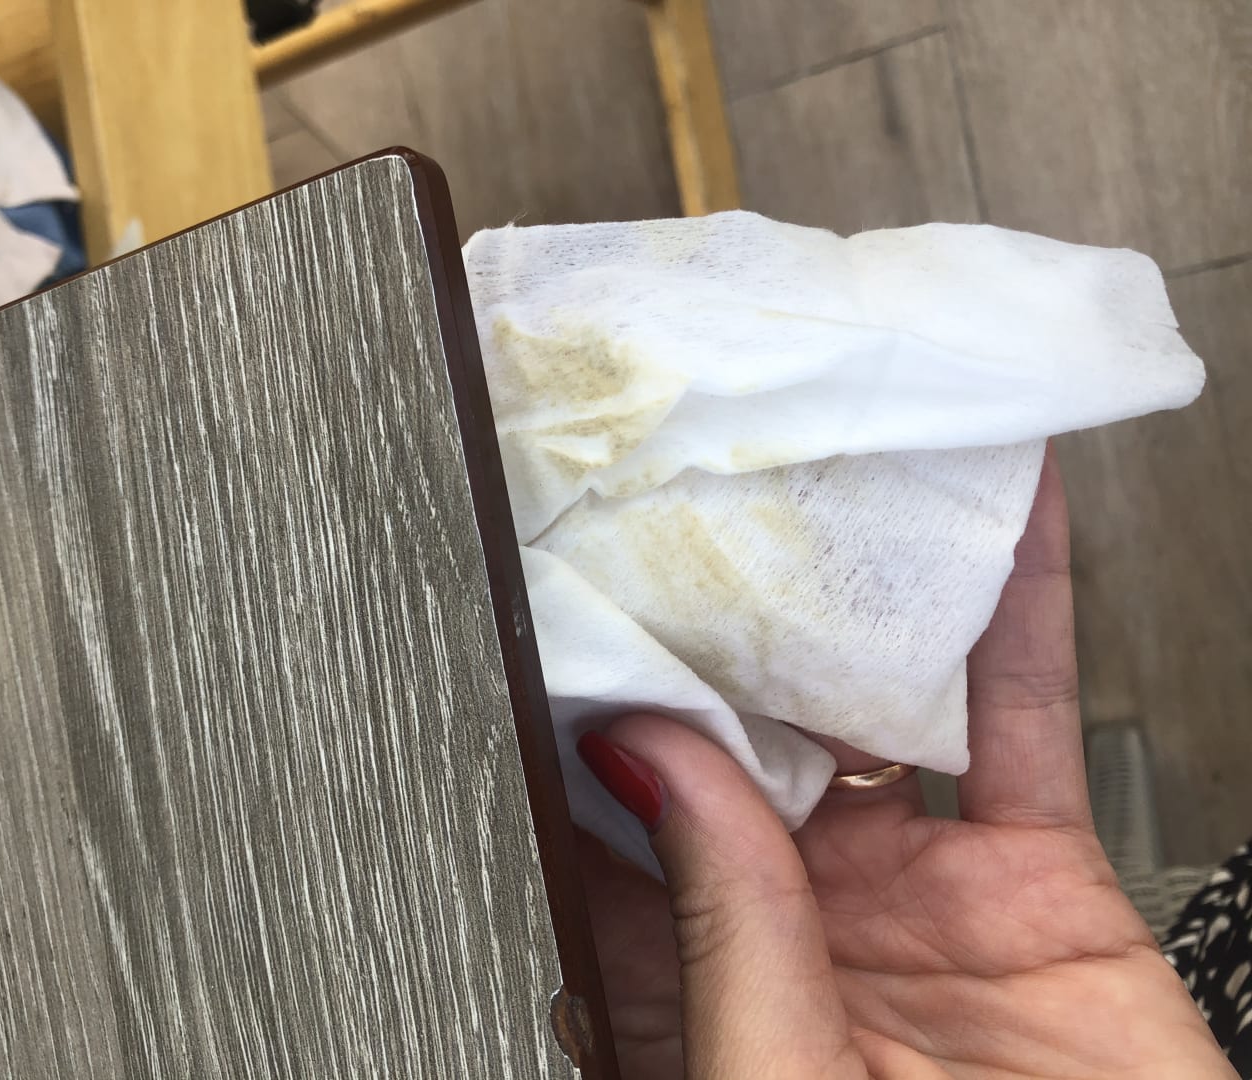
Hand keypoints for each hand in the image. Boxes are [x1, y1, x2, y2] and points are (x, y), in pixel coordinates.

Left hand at [576, 450, 1233, 1077]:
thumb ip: (715, 930)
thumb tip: (638, 759)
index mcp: (694, 983)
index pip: (620, 810)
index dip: (595, 696)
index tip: (572, 588)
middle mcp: (794, 924)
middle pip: (744, 731)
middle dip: (723, 617)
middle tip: (693, 490)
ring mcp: (912, 896)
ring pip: (876, 705)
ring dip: (864, 593)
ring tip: (834, 472)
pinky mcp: (1037, 886)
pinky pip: (1022, 724)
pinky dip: (1018, 616)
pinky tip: (1002, 529)